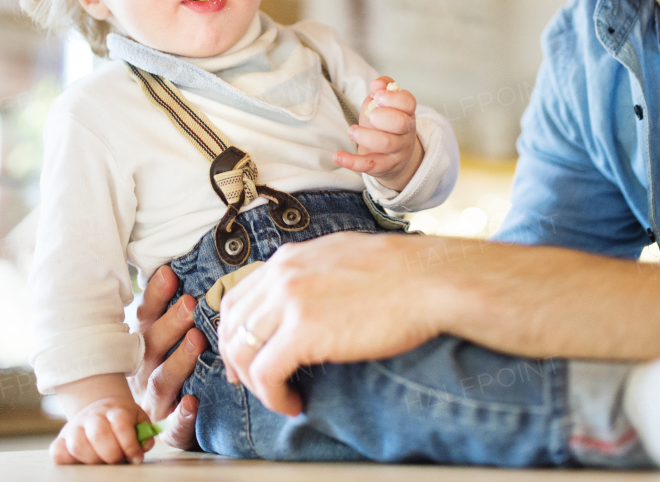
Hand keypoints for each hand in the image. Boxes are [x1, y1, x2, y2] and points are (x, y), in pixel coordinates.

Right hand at [51, 394, 150, 464]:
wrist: (99, 409)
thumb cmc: (122, 420)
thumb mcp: (137, 419)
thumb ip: (144, 432)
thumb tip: (144, 445)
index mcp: (114, 409)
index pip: (121, 423)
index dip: (130, 443)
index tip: (136, 456)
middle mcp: (92, 416)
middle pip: (99, 434)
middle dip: (112, 454)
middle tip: (118, 460)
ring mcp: (74, 427)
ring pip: (78, 445)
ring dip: (93, 459)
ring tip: (102, 461)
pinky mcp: (61, 440)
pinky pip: (57, 452)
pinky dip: (68, 460)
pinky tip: (81, 461)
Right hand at [127, 265, 206, 448]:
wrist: (155, 427)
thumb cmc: (169, 368)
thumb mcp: (165, 337)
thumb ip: (175, 307)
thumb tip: (183, 267)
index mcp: (142, 345)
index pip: (145, 317)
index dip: (155, 295)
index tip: (170, 273)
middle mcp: (142, 371)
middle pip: (152, 345)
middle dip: (170, 323)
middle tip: (190, 303)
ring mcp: (154, 401)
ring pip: (162, 381)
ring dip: (179, 360)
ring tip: (197, 340)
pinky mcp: (168, 429)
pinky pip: (173, 425)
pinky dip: (182, 415)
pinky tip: (192, 403)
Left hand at [216, 231, 444, 415]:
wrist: (429, 279)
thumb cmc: (401, 273)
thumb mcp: (342, 258)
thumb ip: (313, 274)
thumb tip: (305, 301)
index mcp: (290, 258)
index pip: (237, 297)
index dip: (234, 332)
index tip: (245, 356)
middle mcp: (282, 275)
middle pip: (231, 324)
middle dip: (235, 359)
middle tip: (251, 383)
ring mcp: (290, 300)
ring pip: (242, 350)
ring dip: (255, 382)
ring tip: (279, 396)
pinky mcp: (303, 330)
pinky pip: (266, 372)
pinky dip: (272, 395)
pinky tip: (293, 402)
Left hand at [332, 76, 423, 190]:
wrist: (393, 156)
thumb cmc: (385, 124)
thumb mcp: (384, 104)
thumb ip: (381, 89)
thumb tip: (377, 83)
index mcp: (407, 113)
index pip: (408, 102)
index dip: (393, 98)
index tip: (378, 95)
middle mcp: (406, 132)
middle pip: (400, 123)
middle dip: (383, 117)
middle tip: (370, 115)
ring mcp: (397, 151)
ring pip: (386, 143)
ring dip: (365, 136)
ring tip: (352, 131)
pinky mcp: (384, 166)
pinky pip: (369, 165)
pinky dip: (351, 162)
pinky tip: (337, 156)